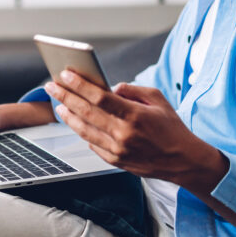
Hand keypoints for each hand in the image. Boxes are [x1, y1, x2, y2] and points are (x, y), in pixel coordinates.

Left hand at [44, 71, 226, 191]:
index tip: (66, 75)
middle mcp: (123, 134)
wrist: (183, 161)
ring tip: (58, 104)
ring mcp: (117, 150)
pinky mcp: (115, 161)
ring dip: (68, 116)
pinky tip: (76, 122)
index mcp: (135, 116)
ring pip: (84, 130)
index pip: (99, 97)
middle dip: (65, 96)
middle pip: (86, 112)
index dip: (79, 85)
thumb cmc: (172, 128)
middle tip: (52, 86)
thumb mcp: (158, 100)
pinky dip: (83, 131)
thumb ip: (133, 90)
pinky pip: (92, 144)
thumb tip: (111, 87)